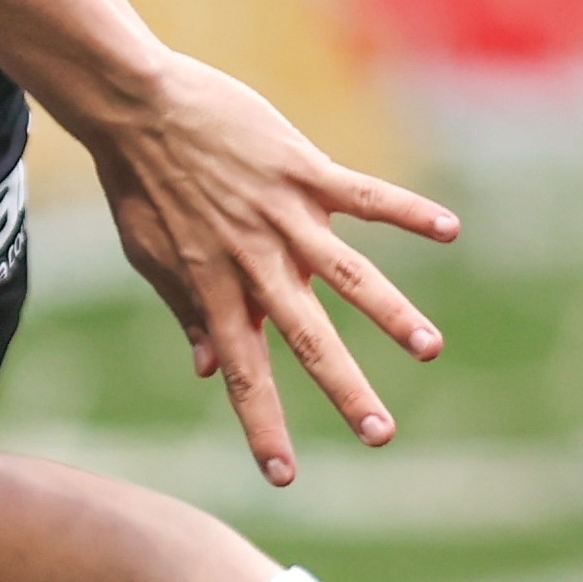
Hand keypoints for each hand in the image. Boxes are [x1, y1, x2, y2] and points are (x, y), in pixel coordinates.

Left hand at [79, 53, 455, 483]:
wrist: (133, 105)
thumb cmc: (140, 184)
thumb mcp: (151, 256)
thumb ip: (187, 310)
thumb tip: (209, 370)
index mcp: (215, 288)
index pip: (242, 371)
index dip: (262, 423)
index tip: (283, 476)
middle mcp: (253, 262)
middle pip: (306, 337)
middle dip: (344, 389)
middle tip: (380, 435)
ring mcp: (282, 216)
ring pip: (347, 274)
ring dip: (390, 312)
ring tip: (428, 349)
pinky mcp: (301, 170)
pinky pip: (363, 196)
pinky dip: (406, 213)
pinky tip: (449, 230)